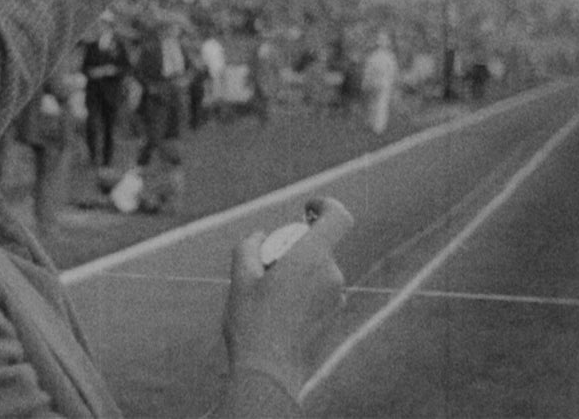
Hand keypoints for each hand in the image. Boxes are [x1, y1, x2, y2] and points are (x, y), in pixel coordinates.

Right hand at [223, 198, 350, 401]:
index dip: (325, 206)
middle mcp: (332, 276)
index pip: (338, 218)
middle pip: (319, 246)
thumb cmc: (253, 322)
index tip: (306, 209)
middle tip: (266, 265)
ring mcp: (337, 299)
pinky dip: (303, 291)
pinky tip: (278, 312)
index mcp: (312, 258)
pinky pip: (321, 292)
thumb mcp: (240, 276)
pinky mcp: (335, 318)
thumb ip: (249, 246)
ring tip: (268, 294)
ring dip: (297, 272)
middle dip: (294, 248)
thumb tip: (261, 236)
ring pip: (318, 270)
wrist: (269, 373)